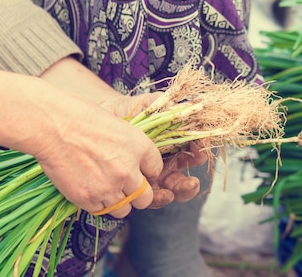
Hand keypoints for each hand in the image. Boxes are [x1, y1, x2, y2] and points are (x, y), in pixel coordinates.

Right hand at [30, 90, 162, 218]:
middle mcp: (129, 171)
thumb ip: (133, 148)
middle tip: (126, 187)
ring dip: (118, 201)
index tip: (140, 171)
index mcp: (141, 148)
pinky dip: (97, 203)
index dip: (148, 172)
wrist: (55, 126)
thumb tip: (136, 165)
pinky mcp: (88, 199)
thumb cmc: (83, 119)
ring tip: (105, 187)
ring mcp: (109, 187)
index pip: (156, 170)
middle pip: (145, 197)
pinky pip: (101, 210)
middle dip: (138, 194)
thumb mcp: (120, 125)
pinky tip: (90, 188)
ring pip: (124, 209)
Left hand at [101, 94, 210, 208]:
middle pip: (184, 180)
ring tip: (170, 192)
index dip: (199, 154)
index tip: (199, 153)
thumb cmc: (129, 110)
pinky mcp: (137, 186)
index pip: (193, 154)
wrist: (102, 116)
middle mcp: (167, 164)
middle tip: (191, 182)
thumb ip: (171, 105)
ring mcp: (152, 177)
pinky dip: (155, 198)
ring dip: (173, 194)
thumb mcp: (151, 103)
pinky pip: (149, 197)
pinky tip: (154, 194)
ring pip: (170, 191)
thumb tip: (193, 108)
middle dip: (189, 184)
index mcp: (176, 145)